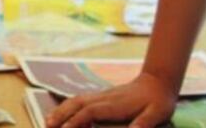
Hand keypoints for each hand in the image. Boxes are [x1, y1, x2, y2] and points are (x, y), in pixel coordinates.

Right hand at [46, 72, 177, 127]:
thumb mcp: (157, 113)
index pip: (90, 111)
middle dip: (61, 114)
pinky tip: (62, 114)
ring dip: (61, 110)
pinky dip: (68, 107)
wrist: (157, 82)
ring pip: (75, 100)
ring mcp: (101, 96)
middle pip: (77, 104)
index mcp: (115, 104)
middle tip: (47, 125)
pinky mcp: (101, 97)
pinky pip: (80, 100)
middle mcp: (104, 98)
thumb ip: (144, 123)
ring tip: (48, 121)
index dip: (76, 120)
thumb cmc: (158, 101)